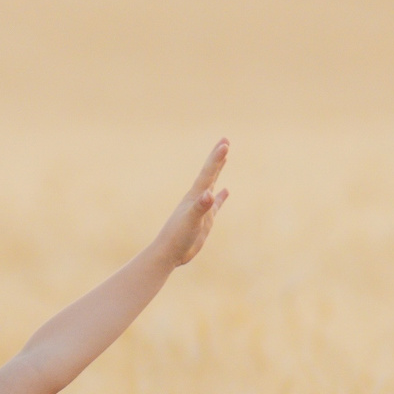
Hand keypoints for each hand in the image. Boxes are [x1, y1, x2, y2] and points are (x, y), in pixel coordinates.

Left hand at [154, 140, 229, 265]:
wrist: (168, 253)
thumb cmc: (177, 237)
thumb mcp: (191, 222)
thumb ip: (200, 208)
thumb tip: (209, 195)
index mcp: (195, 197)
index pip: (208, 173)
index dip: (217, 158)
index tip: (225, 143)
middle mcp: (198, 199)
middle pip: (209, 173)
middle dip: (217, 158)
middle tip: (225, 141)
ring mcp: (201, 209)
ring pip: (212, 185)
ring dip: (218, 171)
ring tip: (224, 158)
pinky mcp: (204, 220)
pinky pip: (215, 204)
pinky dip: (220, 197)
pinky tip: (225, 191)